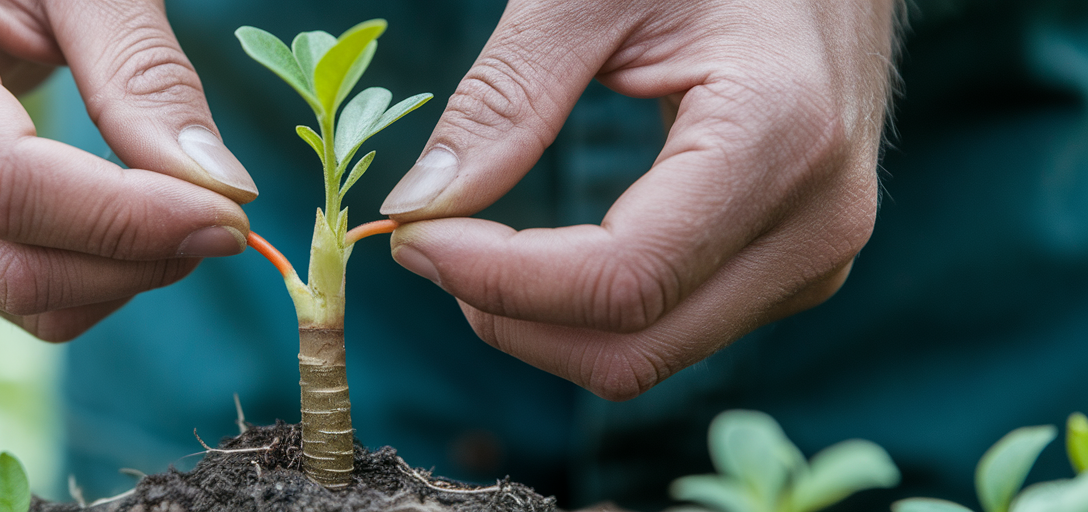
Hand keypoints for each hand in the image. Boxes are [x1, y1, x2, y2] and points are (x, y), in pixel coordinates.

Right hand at [0, 0, 258, 340]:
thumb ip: (144, 74)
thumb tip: (220, 191)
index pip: (4, 182)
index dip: (124, 217)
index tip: (226, 214)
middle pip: (8, 260)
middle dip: (136, 260)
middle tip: (226, 220)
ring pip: (12, 292)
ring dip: (120, 276)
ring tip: (184, 212)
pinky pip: (7, 286)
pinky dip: (89, 274)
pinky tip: (133, 222)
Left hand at [380, 0, 895, 399]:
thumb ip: (506, 100)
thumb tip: (417, 207)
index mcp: (780, 136)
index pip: (621, 278)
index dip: (498, 278)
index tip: (412, 237)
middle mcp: (816, 223)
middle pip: (633, 347)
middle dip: (508, 315)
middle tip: (427, 244)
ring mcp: (813, 258)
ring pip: (648, 355)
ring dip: (540, 323)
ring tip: (472, 243)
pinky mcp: (791, 270)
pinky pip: (671, 330)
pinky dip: (583, 312)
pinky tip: (535, 254)